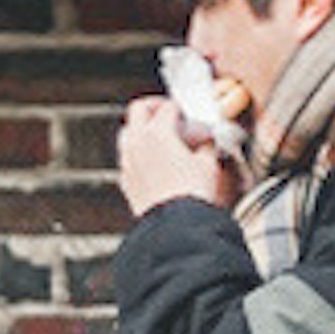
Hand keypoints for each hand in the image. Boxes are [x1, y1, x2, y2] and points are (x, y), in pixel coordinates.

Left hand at [114, 92, 234, 221]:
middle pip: (138, 110)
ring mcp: (128, 162)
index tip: (186, 114)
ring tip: (158, 136)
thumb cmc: (190, 196)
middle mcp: (137, 143)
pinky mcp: (126, 181)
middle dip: (153, 107)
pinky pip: (127, 157)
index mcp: (157, 133)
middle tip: (166, 112)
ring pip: (127, 132)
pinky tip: (152, 162)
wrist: (176, 226)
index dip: (179, 108)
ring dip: (141, 129)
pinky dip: (138, 152)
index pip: (167, 107)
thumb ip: (206, 147)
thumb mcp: (208, 165)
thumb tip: (206, 144)